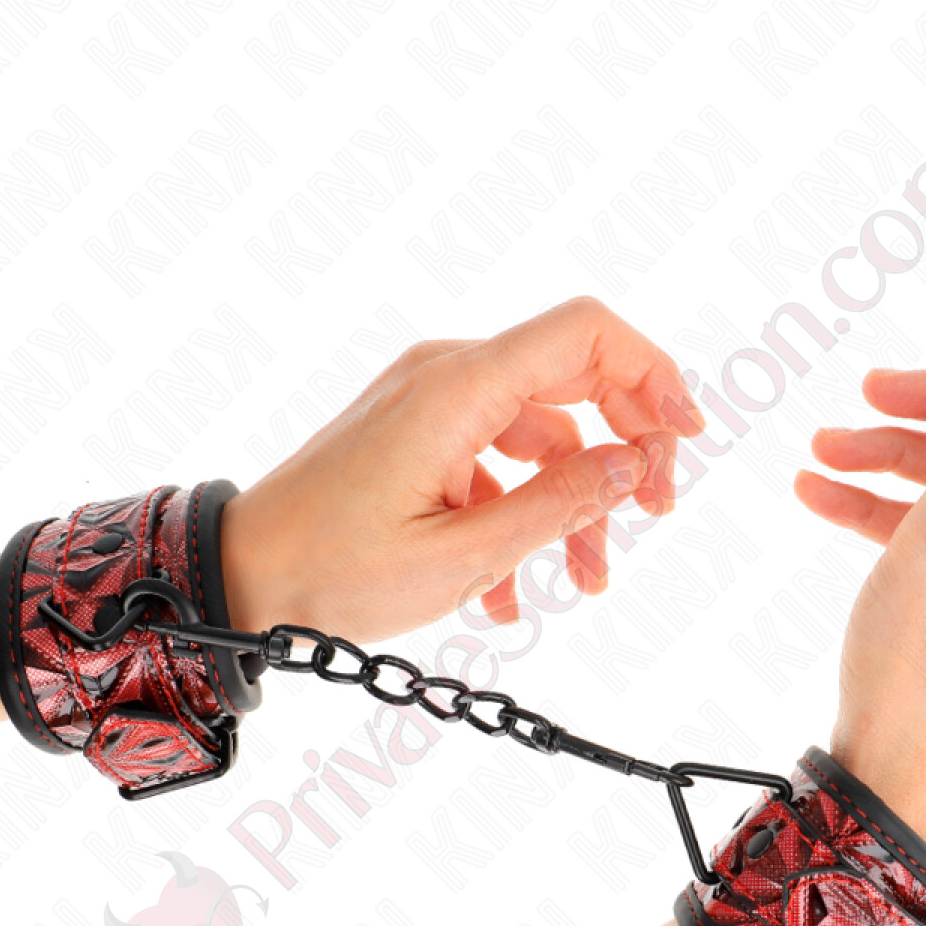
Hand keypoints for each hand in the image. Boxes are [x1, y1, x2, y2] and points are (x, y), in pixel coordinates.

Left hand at [220, 297, 704, 643]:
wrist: (239, 576)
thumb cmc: (332, 571)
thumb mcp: (459, 556)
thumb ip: (557, 506)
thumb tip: (634, 464)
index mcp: (458, 390)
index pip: (586, 334)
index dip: (653, 373)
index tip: (685, 439)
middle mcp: (448, 378)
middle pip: (575, 376)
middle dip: (627, 444)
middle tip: (653, 513)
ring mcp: (432, 404)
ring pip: (542, 432)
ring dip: (574, 502)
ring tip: (585, 580)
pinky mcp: (420, 435)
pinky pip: (497, 459)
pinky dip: (521, 512)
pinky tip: (512, 590)